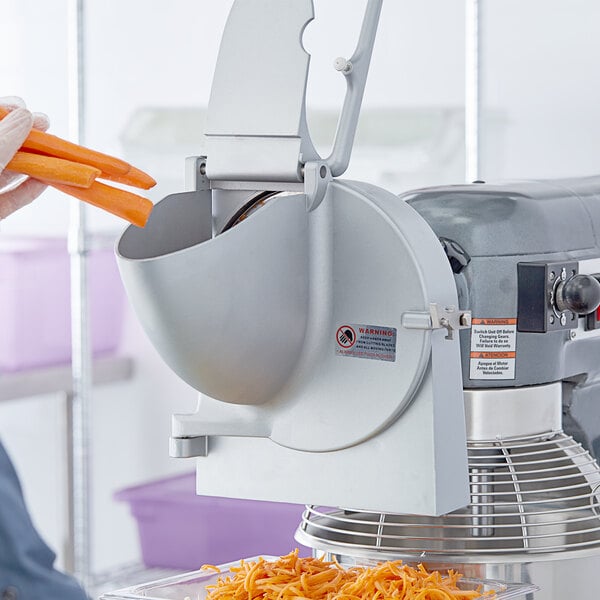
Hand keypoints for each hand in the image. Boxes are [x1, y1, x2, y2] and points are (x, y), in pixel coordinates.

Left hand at [0, 97, 48, 217]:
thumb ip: (1, 140)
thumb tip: (25, 117)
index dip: (4, 112)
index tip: (26, 110)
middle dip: (23, 137)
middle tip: (45, 128)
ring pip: (5, 173)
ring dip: (32, 165)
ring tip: (54, 155)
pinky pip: (8, 200)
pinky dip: (28, 191)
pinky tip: (46, 182)